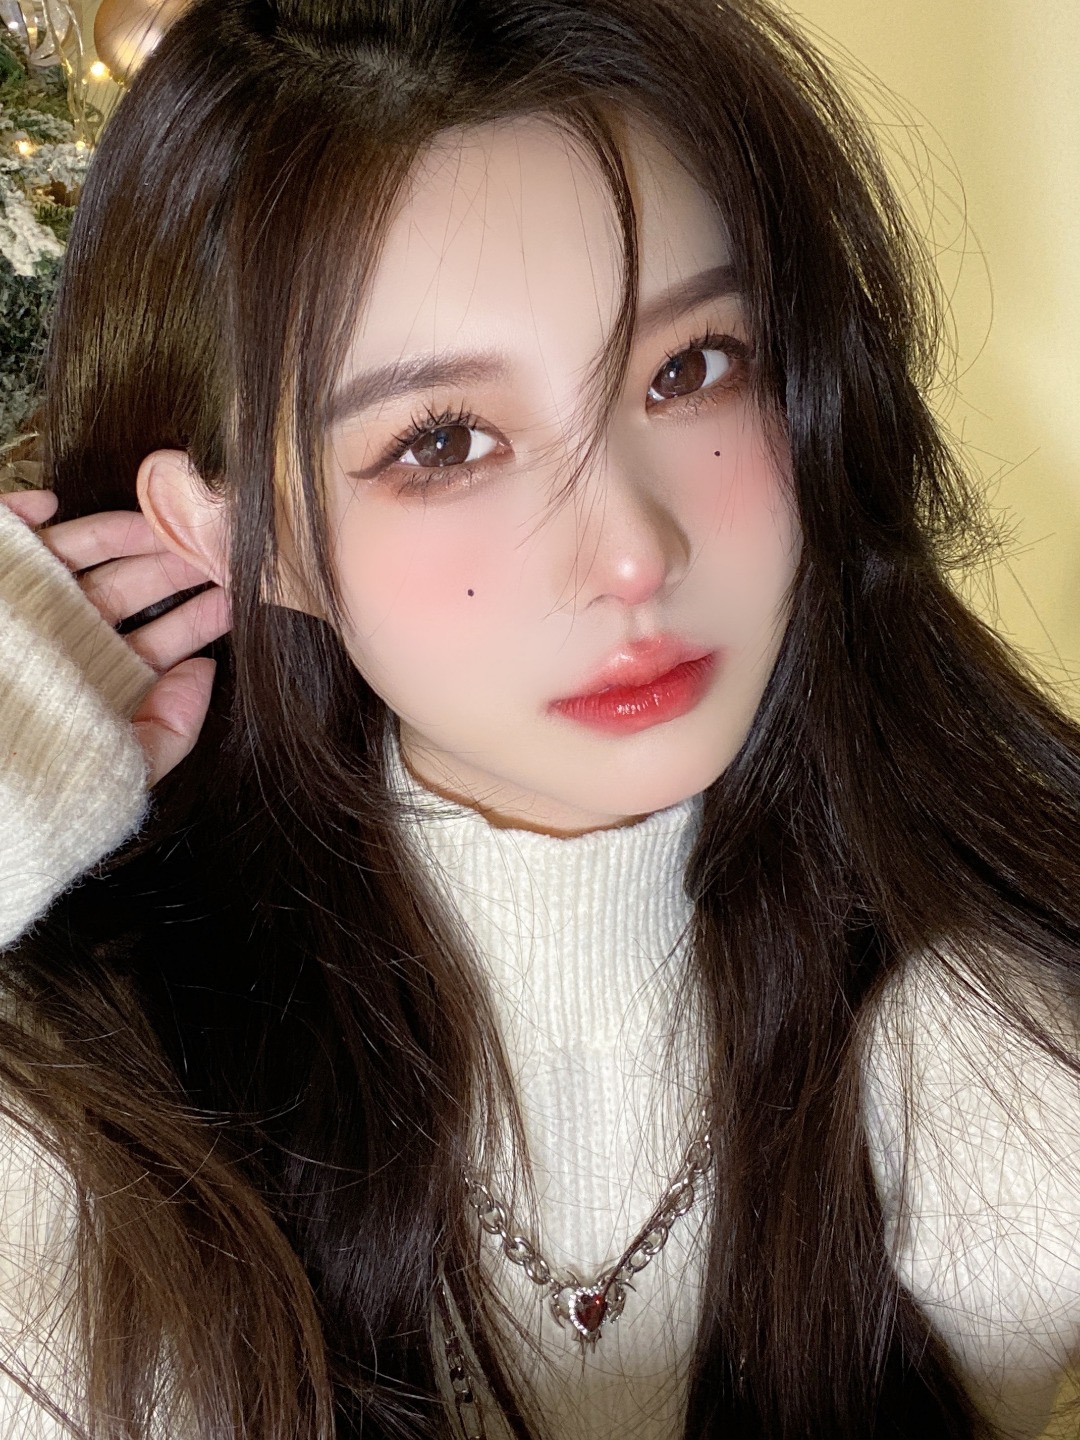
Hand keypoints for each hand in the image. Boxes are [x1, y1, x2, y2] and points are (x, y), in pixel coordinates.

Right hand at [0, 489, 228, 784]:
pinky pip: (4, 533)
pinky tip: (50, 504)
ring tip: (163, 515)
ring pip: (76, 553)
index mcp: (99, 680)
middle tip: (215, 539)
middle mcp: (64, 641)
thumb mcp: (117, 768)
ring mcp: (24, 609)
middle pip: (126, 587)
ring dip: (120, 530)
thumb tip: (205, 672)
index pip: (158, 640)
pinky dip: (19, 514)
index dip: (198, 615)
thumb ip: (170, 729)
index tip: (238, 590)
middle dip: (174, 562)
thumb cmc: (34, 785)